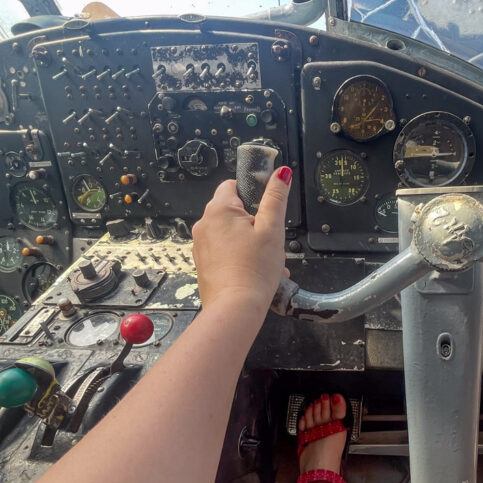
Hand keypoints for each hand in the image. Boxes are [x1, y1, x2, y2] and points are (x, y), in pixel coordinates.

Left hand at [191, 167, 291, 313]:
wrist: (235, 309)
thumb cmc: (254, 270)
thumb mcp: (272, 229)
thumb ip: (276, 198)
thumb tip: (282, 173)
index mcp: (219, 210)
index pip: (233, 185)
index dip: (252, 194)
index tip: (266, 210)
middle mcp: (204, 224)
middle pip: (233, 210)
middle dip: (254, 221)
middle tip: (269, 239)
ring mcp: (201, 245)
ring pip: (230, 233)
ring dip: (249, 240)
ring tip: (266, 260)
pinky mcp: (204, 263)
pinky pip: (224, 251)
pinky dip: (239, 256)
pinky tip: (255, 271)